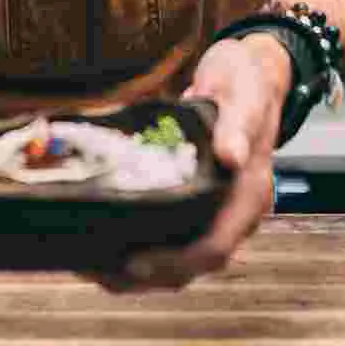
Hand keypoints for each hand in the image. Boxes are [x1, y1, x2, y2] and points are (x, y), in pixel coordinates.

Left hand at [89, 34, 288, 292]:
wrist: (250, 71)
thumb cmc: (247, 81)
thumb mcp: (245, 93)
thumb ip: (238, 124)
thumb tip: (231, 156)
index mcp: (250, 194)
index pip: (216, 246)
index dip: (176, 262)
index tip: (135, 262)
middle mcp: (236, 211)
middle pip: (192, 262)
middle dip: (148, 274)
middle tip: (99, 270)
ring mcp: (217, 208)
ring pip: (180, 255)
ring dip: (139, 268)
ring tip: (94, 264)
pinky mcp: (198, 199)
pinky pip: (171, 233)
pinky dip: (142, 241)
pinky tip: (108, 237)